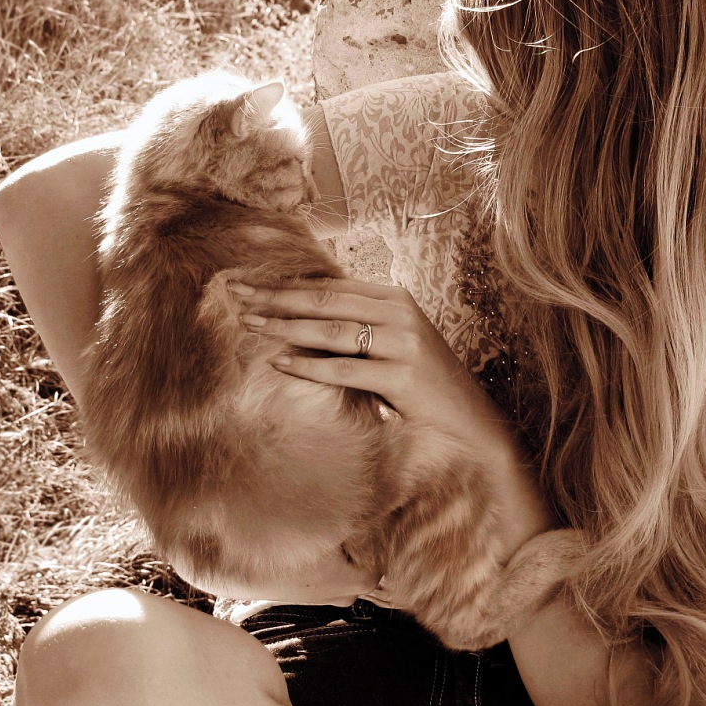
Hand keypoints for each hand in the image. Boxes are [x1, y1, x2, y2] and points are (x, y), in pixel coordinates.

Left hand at [230, 277, 512, 456]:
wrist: (469, 423)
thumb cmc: (423, 387)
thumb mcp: (392, 346)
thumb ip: (357, 326)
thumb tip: (300, 315)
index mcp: (395, 298)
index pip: (330, 285)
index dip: (286, 282)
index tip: (248, 283)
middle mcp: (401, 312)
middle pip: (326, 299)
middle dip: (276, 296)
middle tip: (235, 295)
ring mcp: (405, 342)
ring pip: (333, 328)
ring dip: (286, 326)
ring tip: (250, 325)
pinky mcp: (404, 375)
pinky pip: (346, 368)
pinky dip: (310, 365)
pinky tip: (280, 363)